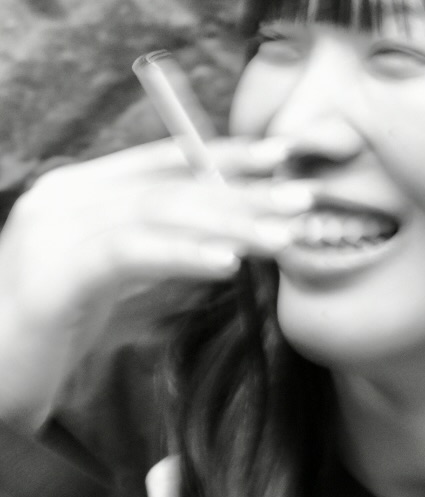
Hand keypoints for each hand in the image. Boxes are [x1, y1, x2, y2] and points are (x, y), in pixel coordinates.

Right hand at [0, 136, 312, 434]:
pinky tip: (229, 262)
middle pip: (171, 183)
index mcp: (79, 189)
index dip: (227, 155)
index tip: (284, 155)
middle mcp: (64, 197)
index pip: (165, 159)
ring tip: (282, 234)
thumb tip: (231, 237)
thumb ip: (157, 251)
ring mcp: (55, 230)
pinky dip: (185, 253)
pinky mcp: (55, 273)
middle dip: (243, 190)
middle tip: (303, 198)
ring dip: (229, 222)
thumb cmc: (49, 341)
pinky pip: (132, 252)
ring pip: (160, 212)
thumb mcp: (112, 284)